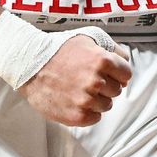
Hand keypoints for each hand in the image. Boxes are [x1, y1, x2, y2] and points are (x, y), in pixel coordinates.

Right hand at [17, 34, 131, 126]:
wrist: (30, 64)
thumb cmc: (58, 50)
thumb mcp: (88, 38)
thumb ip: (112, 48)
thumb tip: (125, 62)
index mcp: (102, 60)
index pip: (126, 74)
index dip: (117, 73)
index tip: (108, 73)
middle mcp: (96, 81)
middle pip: (117, 90)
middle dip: (106, 85)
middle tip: (89, 79)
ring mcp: (86, 100)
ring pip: (106, 105)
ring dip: (97, 99)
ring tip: (80, 89)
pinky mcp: (76, 115)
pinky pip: (95, 118)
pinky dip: (88, 112)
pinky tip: (75, 100)